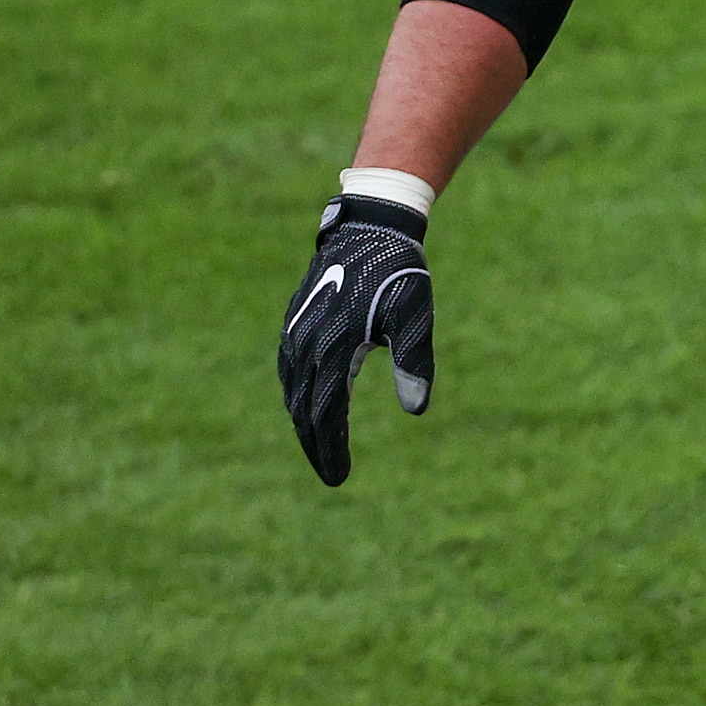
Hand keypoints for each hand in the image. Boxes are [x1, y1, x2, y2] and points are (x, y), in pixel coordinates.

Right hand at [278, 195, 436, 486]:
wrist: (369, 228)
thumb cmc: (398, 272)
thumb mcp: (414, 314)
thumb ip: (414, 361)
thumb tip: (417, 409)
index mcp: (334, 346)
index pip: (325, 413)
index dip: (331, 448)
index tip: (339, 477)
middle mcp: (306, 342)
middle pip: (303, 409)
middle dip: (316, 446)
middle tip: (332, 475)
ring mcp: (295, 331)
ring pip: (292, 391)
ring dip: (304, 424)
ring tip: (321, 449)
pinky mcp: (294, 321)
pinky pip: (288, 370)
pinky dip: (295, 396)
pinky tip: (306, 409)